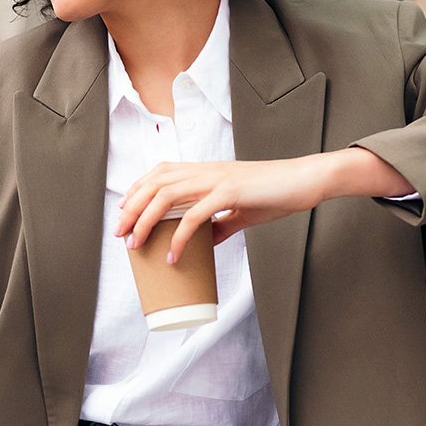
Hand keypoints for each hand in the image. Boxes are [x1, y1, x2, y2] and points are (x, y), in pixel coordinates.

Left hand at [115, 149, 411, 262]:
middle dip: (133, 206)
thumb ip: (220, 222)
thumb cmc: (275, 192)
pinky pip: (196, 216)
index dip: (138, 188)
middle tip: (120, 233)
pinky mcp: (230, 193)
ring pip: (168, 195)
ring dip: (146, 220)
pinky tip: (171, 255)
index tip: (124, 210)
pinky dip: (179, 237)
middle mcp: (207, 171)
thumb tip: (203, 242)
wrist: (305, 180)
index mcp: (207, 171)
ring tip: (135, 243)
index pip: (161, 172)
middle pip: (156, 182)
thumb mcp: (241, 209)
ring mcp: (217, 180)